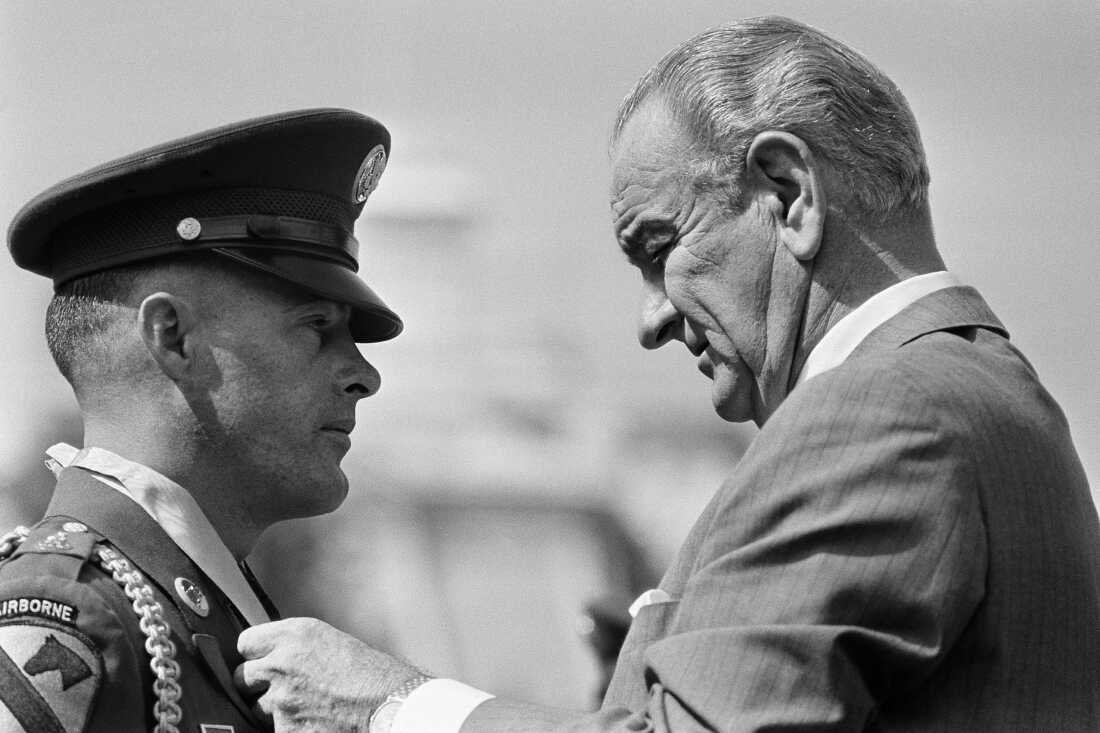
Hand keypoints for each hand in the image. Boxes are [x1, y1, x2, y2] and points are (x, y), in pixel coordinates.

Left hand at [235, 617, 423, 732]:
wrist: (387, 703)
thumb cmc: (368, 672)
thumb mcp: (328, 641)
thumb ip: (293, 646)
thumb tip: (270, 656)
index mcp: (293, 635)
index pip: (245, 643)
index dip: (255, 654)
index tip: (261, 660)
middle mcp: (281, 664)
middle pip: (242, 676)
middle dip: (256, 683)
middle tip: (278, 687)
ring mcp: (280, 700)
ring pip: (255, 707)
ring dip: (271, 708)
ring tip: (301, 706)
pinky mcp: (285, 729)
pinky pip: (272, 728)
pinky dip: (287, 726)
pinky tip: (310, 720)